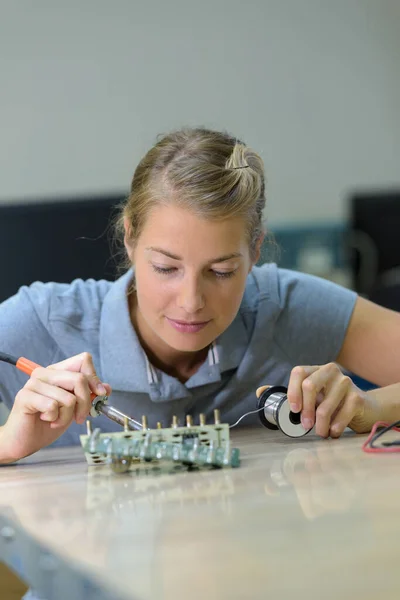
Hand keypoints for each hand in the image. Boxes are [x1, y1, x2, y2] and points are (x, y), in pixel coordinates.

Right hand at [0, 352, 111, 461]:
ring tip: (57, 420)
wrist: (26, 441)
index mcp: (58, 371)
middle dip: (85, 403)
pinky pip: (53, 406)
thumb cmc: (49, 423)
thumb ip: (89, 395)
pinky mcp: (25, 396)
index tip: (99, 394)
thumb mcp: (75, 408)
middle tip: (79, 417)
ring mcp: (33, 383)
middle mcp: (45, 373)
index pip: (83, 360)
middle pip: (79, 379)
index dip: (94, 378)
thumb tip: (106, 388)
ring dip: (68, 416)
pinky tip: (46, 420)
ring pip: (68, 397)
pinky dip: (55, 419)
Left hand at [257, 363, 371, 437]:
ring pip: (326, 405)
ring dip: (320, 425)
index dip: (292, 390)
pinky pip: (343, 414)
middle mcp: (330, 371)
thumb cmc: (332, 403)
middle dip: (305, 410)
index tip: (293, 410)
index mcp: (316, 370)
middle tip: (305, 426)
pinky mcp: (358, 397)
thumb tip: (260, 392)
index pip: (298, 372)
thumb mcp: (311, 397)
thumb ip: (288, 395)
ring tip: (321, 433)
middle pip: (310, 385)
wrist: (365, 408)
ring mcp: (346, 382)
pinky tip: (333, 433)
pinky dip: (335, 427)